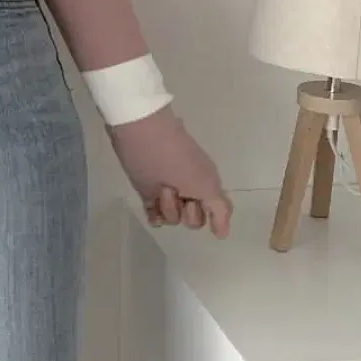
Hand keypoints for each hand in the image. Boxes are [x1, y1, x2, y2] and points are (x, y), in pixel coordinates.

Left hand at [109, 107, 231, 238]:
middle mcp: (189, 187)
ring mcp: (167, 187)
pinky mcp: (147, 186)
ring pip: (174, 217)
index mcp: (206, 182)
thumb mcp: (203, 182)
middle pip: (194, 218)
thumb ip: (218, 207)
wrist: (136, 126)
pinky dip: (155, 214)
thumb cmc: (170, 154)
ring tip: (159, 187)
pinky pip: (155, 212)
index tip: (214, 231)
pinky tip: (151, 213)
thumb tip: (223, 234)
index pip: (219, 208)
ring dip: (168, 208)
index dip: (218, 221)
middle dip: (187, 213)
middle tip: (177, 192)